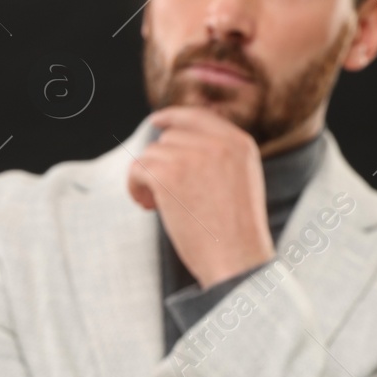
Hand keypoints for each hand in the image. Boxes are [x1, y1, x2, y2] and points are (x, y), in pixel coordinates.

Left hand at [126, 107, 274, 288]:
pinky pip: (137, 169)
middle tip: (165, 195)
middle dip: (162, 163)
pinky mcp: (168, 173)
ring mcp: (192, 156)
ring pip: (151, 154)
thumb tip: (174, 142)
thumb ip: (218, 157)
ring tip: (158, 205)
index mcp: (240, 143)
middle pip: (169, 138)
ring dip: (148, 178)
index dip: (172, 118)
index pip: (198, 116)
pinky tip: (148, 206)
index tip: (156, 122)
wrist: (236, 259)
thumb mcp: (240, 182)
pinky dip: (135, 187)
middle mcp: (218, 143)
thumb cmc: (236, 233)